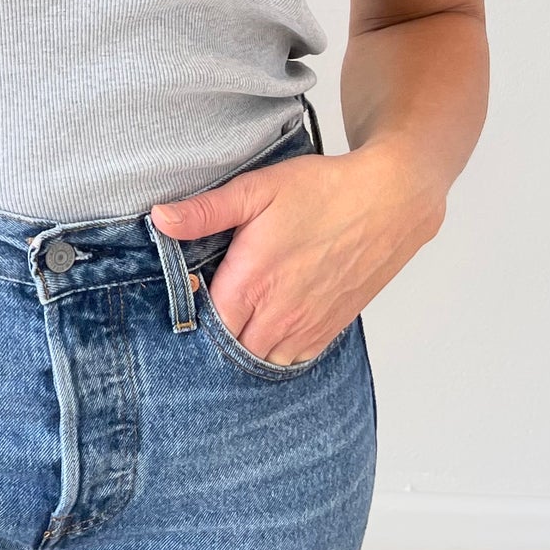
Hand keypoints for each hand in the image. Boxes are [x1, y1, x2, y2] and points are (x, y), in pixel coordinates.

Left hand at [149, 144, 444, 366]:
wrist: (389, 201)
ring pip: (261, 359)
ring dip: (246, 344)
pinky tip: (271, 324)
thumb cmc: (323, 191)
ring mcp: (307, 327)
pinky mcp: (330, 329)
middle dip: (216, 332)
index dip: (192, 311)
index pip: (203, 323)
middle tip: (215, 303)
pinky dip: (276, 350)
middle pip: (229, 348)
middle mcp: (277, 314)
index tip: (195, 289)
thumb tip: (159, 219)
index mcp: (251, 282)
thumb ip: (205, 212)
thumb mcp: (256, 189)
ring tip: (241, 316)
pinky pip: (292, 360)